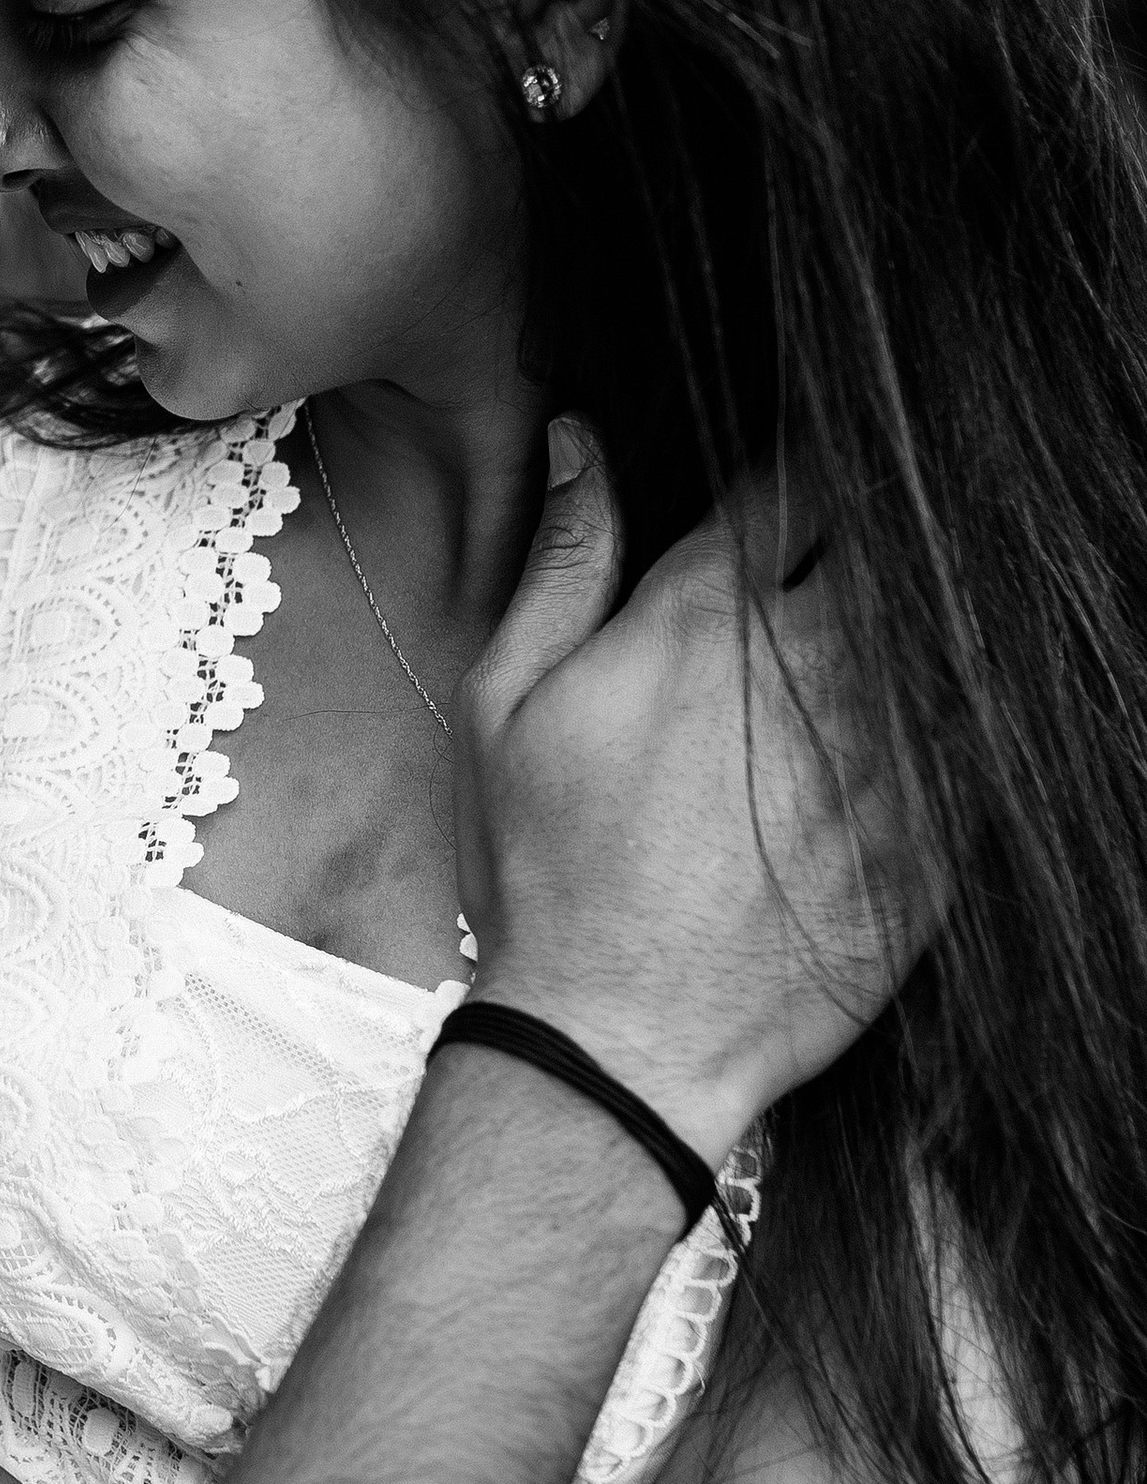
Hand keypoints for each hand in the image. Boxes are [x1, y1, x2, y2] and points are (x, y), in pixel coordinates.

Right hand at [454, 421, 936, 1160]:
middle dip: (875, 537)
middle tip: (850, 566)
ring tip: (881, 659)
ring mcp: (890, 752)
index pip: (795, 482)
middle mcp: (816, 669)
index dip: (802, 471)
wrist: (620, 1041)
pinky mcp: (938, 835)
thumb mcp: (504, 706)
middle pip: (887, 544)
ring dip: (922, 623)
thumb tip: (580, 441)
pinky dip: (961, 720)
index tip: (802, 484)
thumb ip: (562, 562)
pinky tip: (915, 740)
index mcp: (707, 619)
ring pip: (947, 630)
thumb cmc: (546, 877)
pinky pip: (980, 738)